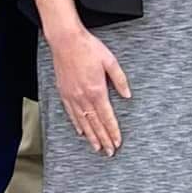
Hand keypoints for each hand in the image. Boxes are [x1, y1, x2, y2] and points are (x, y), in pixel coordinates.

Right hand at [48, 22, 129, 153]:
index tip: (118, 142)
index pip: (107, 117)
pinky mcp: (64, 93)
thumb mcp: (110, 61)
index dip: (113, 131)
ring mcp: (72, 96)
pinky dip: (77, 125)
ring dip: (91, 136)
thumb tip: (127, 95)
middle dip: (104, 139)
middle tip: (110, 152)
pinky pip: (71, 114)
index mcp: (97, 90)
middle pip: (95, 124)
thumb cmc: (88, 48)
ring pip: (83, 122)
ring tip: (97, 148)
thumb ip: (120, 80)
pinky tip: (81, 132)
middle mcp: (83, 97)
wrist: (66, 41)